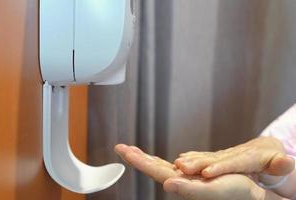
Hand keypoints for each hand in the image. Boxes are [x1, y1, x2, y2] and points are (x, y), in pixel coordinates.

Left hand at [115, 144, 265, 199]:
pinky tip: (155, 160)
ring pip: (158, 166)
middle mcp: (179, 180)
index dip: (136, 160)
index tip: (122, 149)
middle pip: (151, 167)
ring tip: (132, 151)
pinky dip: (158, 161)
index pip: (152, 170)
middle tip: (120, 147)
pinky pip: (168, 166)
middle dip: (135, 156)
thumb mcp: (210, 190)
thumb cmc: (232, 192)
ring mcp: (184, 178)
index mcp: (180, 183)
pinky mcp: (191, 175)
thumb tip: (166, 183)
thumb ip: (187, 188)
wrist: (247, 194)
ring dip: (144, 158)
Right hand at [175, 137, 294, 177]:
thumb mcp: (277, 160)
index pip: (233, 162)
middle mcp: (232, 154)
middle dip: (197, 163)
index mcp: (248, 157)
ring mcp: (224, 155)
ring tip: (177, 163)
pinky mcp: (218, 157)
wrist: (264, 147)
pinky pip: (203, 157)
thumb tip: (288, 162)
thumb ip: (279, 164)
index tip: (206, 172)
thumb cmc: (272, 157)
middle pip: (214, 159)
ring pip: (205, 157)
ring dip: (191, 160)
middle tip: (182, 166)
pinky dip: (191, 157)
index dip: (219, 167)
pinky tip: (179, 159)